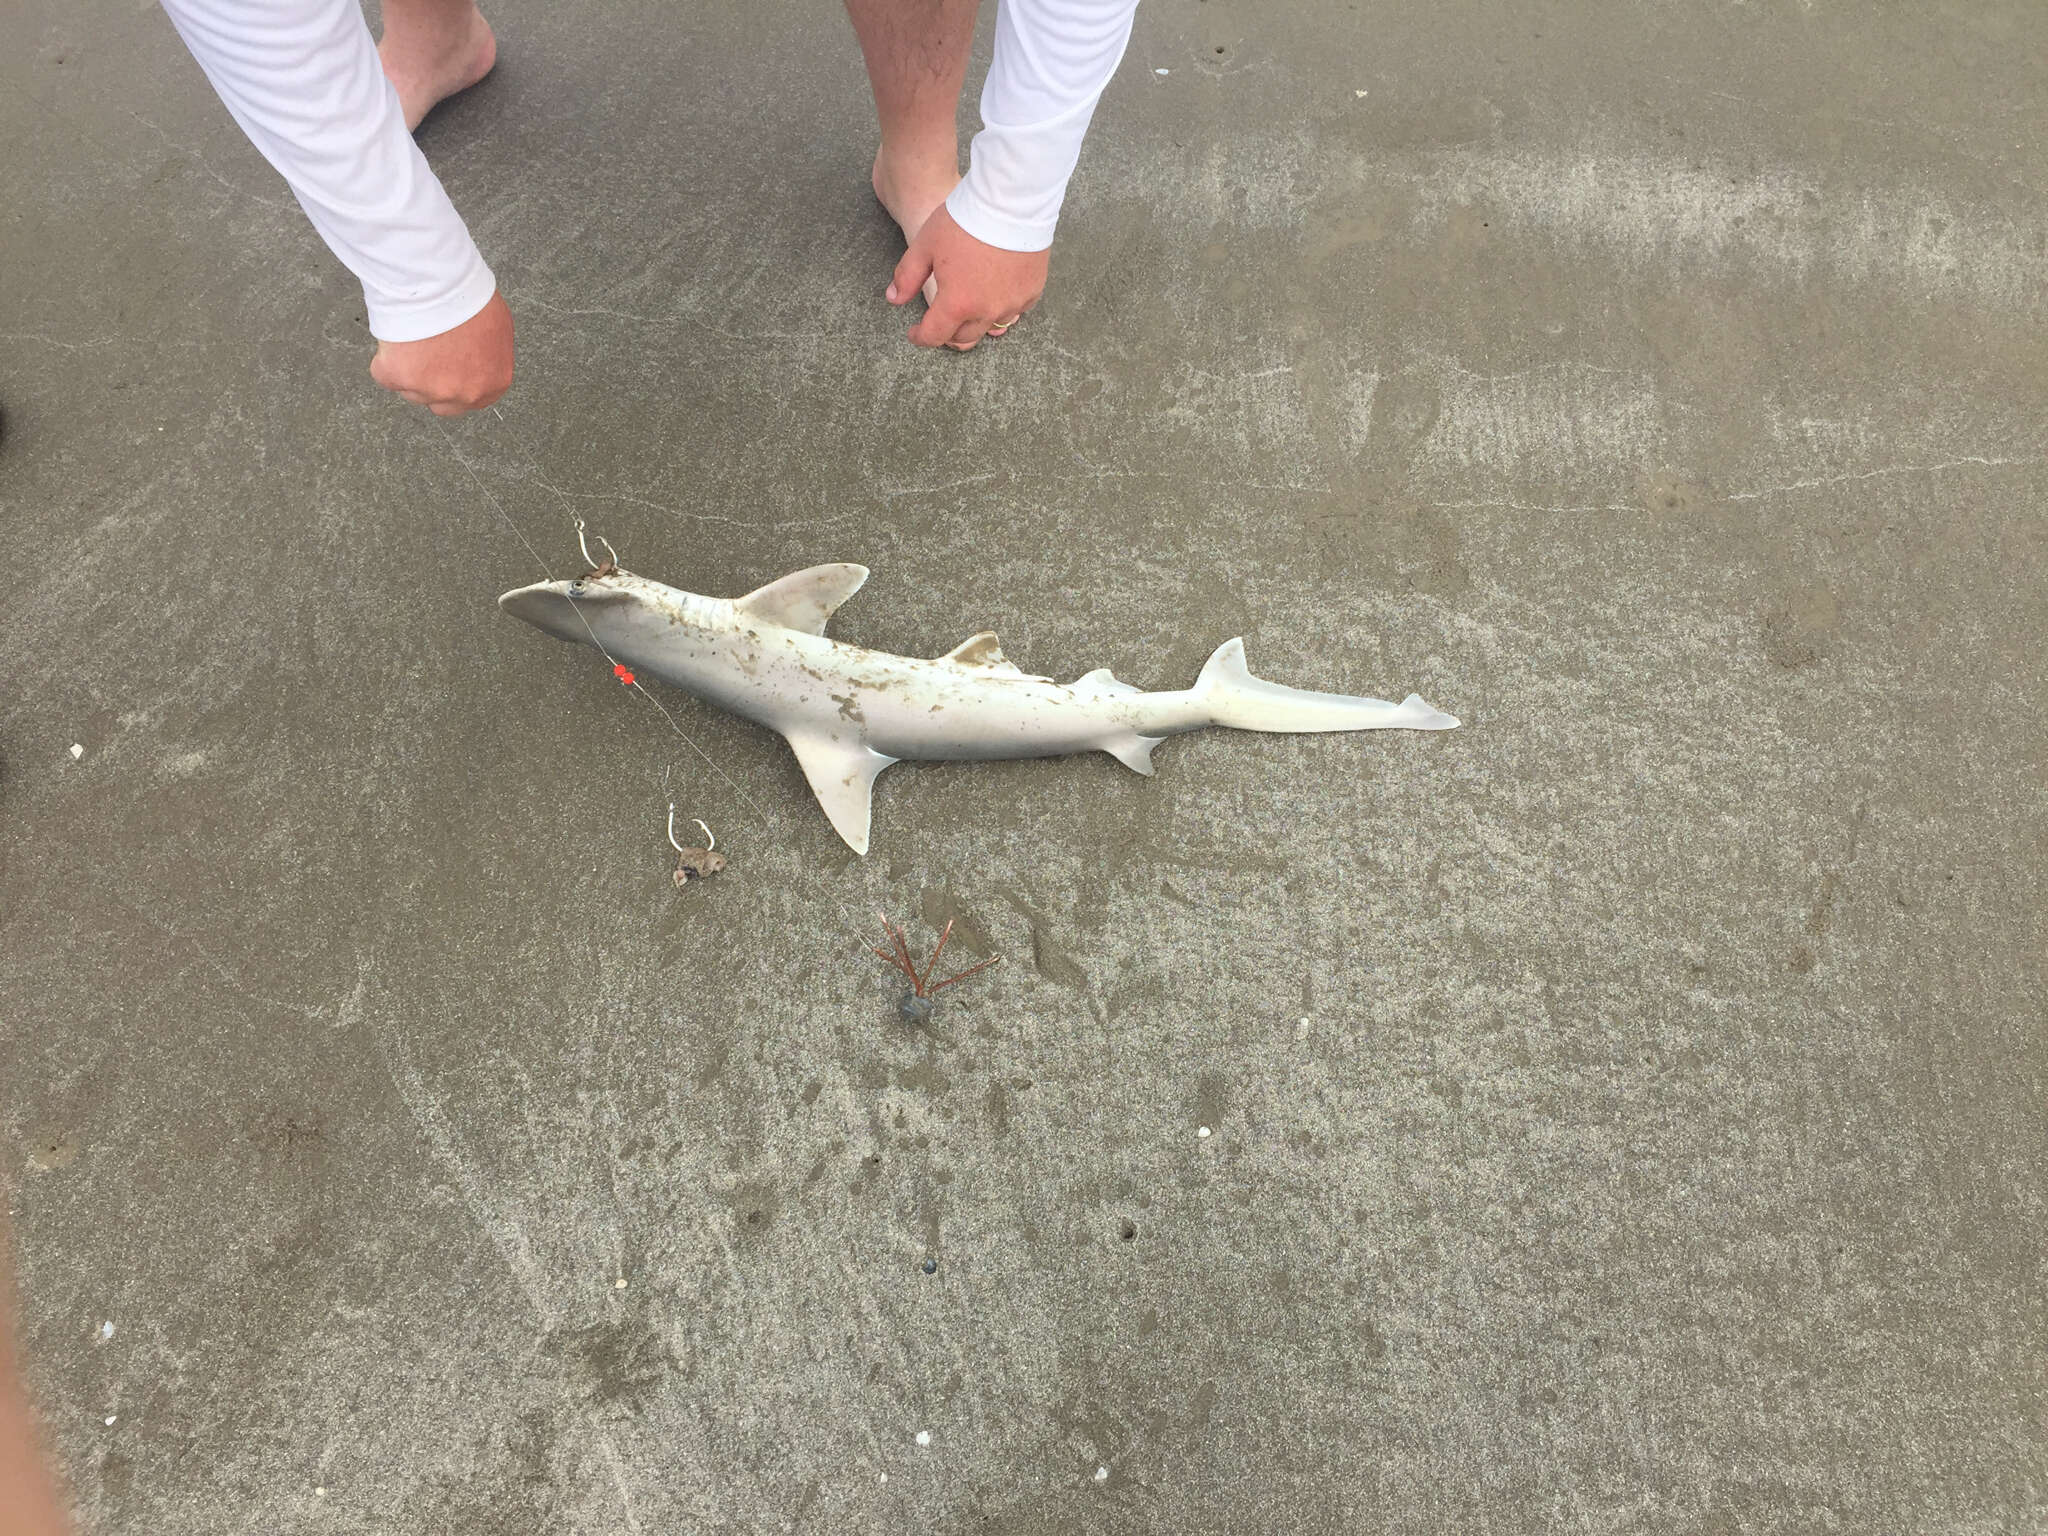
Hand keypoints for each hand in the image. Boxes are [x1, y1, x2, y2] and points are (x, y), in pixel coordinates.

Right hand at [369, 289, 514, 414]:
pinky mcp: (399, 378)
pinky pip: (384, 376)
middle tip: (428, 356)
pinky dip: (385, 358)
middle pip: (441, 404)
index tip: (447, 370)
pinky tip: (397, 339)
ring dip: (409, 370)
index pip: (470, 400)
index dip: (455, 383)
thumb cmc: (469, 299)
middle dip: (432, 385)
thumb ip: (488, 358)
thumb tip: (480, 361)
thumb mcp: (497, 330)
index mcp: (492, 384)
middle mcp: (463, 394)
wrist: (439, 284)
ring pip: (411, 391)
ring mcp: (430, 390)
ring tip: (415, 339)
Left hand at [888, 206, 1046, 350]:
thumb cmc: (965, 221)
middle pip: (963, 337)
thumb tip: (894, 299)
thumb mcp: (925, 245)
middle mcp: (986, 311)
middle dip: (947, 332)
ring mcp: (1012, 304)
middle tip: (940, 321)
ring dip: (975, 321)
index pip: (934, 336)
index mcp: (957, 303)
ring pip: (990, 326)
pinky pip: (1014, 310)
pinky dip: (1000, 306)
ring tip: (967, 306)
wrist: (1011, 201)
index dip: (920, 337)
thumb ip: (908, 276)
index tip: (915, 332)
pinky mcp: (1031, 292)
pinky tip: (994, 292)